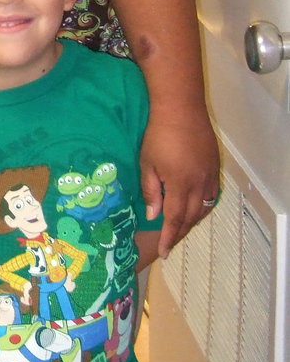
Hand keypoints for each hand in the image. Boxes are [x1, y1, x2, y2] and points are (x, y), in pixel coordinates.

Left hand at [138, 104, 219, 258]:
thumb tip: (153, 215)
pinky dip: (203, 205)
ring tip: (181, 227)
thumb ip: (151, 191)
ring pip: (204, 207)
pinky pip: (212, 193)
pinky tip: (195, 205)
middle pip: (192, 216)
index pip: (175, 219)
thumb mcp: (147, 164)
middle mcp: (199, 184)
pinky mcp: (214, 165)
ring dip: (193, 220)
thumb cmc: (158, 135)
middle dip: (180, 232)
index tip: (164, 252)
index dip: (170, 237)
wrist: (181, 109)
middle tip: (170, 242)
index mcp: (180, 186)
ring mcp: (209, 175)